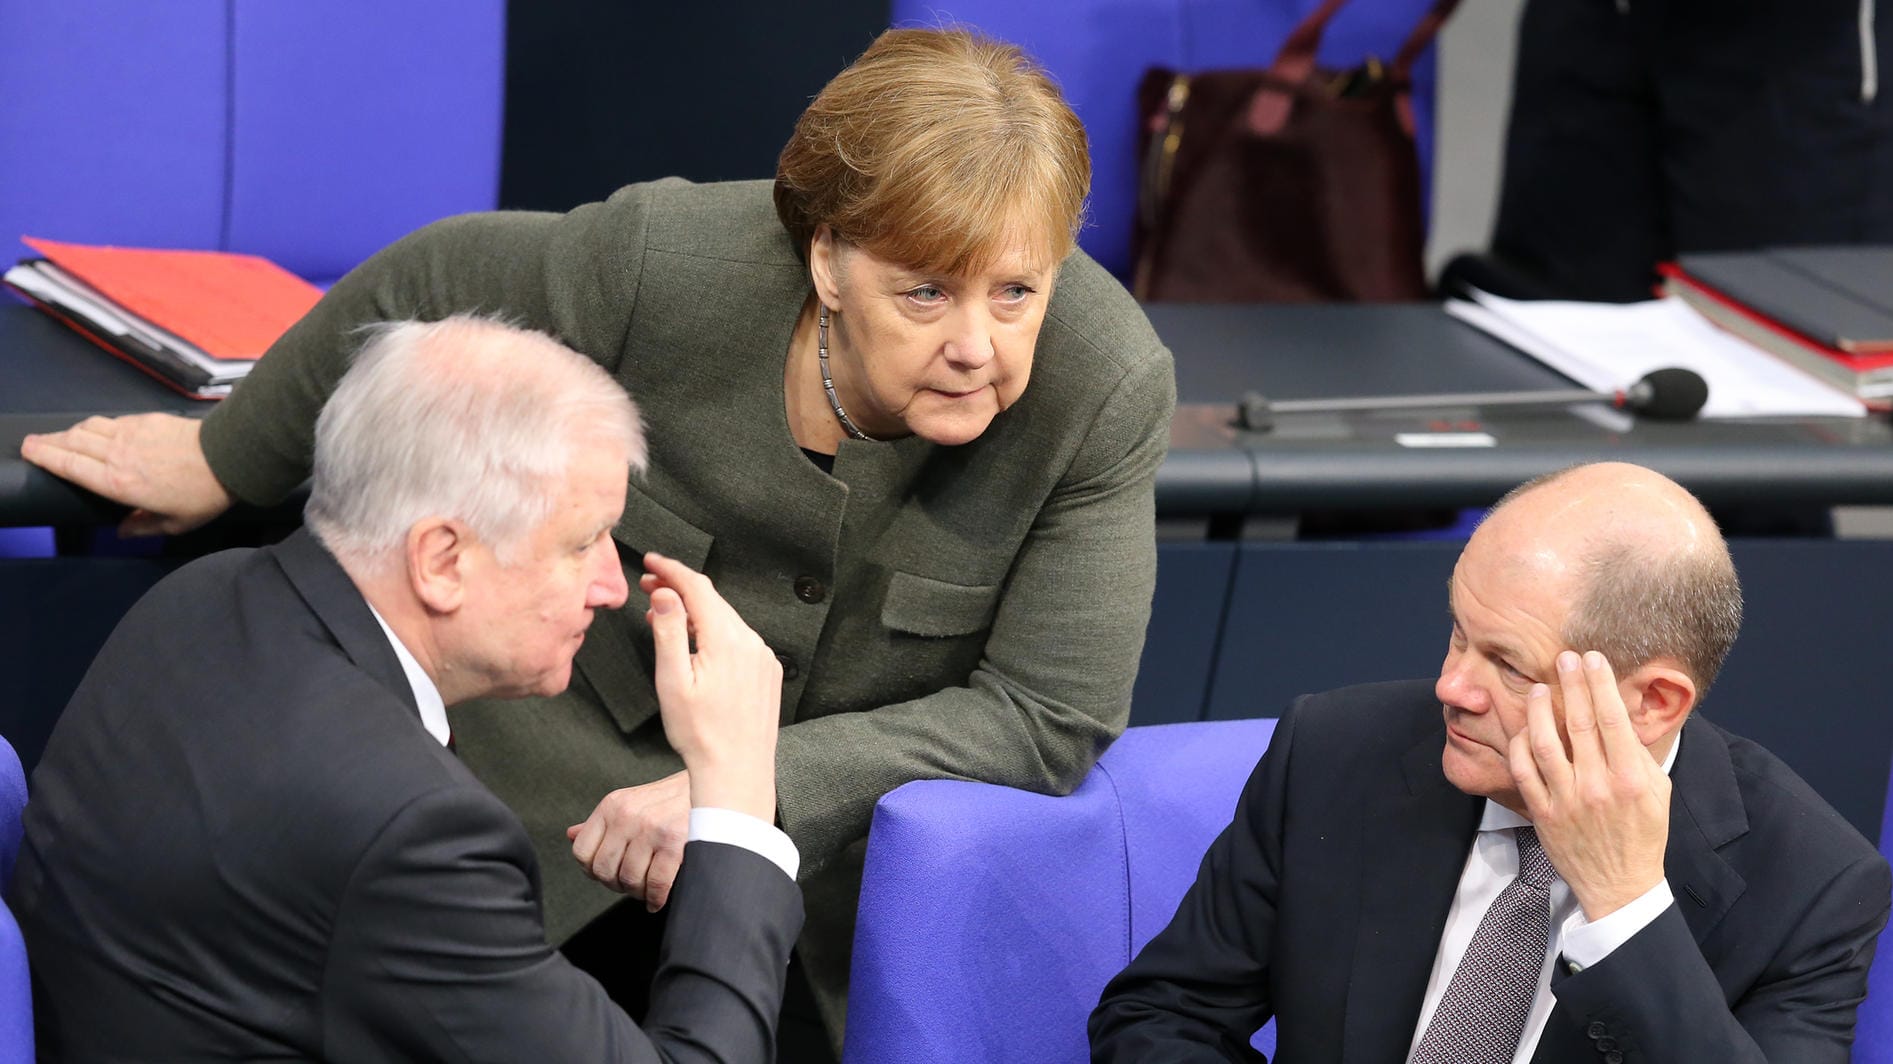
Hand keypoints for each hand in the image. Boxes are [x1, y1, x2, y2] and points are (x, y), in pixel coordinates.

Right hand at [20, 414, 232, 535]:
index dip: (44, 456)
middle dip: (48, 442)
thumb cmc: (204, 494)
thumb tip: (122, 531)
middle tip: (33, 443)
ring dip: (69, 431)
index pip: (69, 466)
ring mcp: (131, 433)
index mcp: (118, 483)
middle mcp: (117, 454)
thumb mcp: (175, 523)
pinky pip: (111, 420)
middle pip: (71, 442)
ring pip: (88, 427)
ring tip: (60, 438)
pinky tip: (96, 430)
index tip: (29, 451)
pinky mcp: (146, 419)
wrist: (229, 456)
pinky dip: (96, 425)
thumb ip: (144, 527)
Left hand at [566, 771, 690, 910]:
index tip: (610, 873)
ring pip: (629, 880)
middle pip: (604, 870)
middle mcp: (628, 814)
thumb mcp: (631, 802)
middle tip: (632, 884)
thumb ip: (602, 822)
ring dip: (638, 893)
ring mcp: (651, 828)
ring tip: (647, 889)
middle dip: (617, 885)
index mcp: (612, 805)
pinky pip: (656, 884)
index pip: (582, 852)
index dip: (592, 871)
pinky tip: (658, 899)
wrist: (712, 788)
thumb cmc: (671, 800)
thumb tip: (571, 834)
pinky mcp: (675, 843)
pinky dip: (656, 899)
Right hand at [639, 552, 780, 820]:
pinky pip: (740, 641)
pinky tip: (697, 646)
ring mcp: (764, 658)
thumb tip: (665, 594)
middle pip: (713, 601)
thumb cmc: (699, 734)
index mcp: (726, 639)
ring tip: (665, 616)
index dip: (672, 569)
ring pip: (726, 621)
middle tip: (649, 585)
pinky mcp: (769, 673)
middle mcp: (752, 642)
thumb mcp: (672, 681)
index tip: (650, 560)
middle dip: (680, 589)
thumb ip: (669, 631)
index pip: (697, 587)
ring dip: (697, 613)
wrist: (738, 774)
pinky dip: (716, 633)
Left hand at [1508, 650, 1670, 919]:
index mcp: (1631, 778)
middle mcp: (1598, 785)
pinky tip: (1523, 728)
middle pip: (1578, 722)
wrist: (1620, 885)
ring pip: (1544, 742)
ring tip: (1537, 688)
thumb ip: (1638, 753)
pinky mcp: (1544, 813)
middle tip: (1564, 657)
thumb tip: (1618, 711)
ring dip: (1538, 710)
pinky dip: (1520, 745)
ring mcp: (1567, 799)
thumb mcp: (1657, 791)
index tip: (1592, 658)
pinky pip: (1524, 771)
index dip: (1600, 683)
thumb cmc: (1643, 833)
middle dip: (1571, 684)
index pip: (1613, 718)